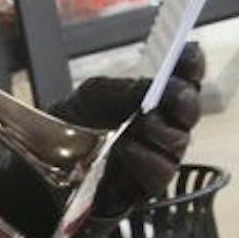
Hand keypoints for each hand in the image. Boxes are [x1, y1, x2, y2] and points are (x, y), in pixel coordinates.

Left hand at [49, 42, 204, 216]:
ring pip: (180, 142)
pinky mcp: (147, 185)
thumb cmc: (76, 121)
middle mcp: (165, 123)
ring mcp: (159, 154)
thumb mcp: (95, 95)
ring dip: (165, 130)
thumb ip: (127, 90)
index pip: (185, 76)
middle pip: (190, 110)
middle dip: (185, 98)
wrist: (47, 158)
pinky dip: (148, 159)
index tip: (188, 53)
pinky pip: (162, 172)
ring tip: (145, 122)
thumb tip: (155, 88)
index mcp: (156, 94)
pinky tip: (130, 147)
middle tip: (174, 91)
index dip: (191, 63)